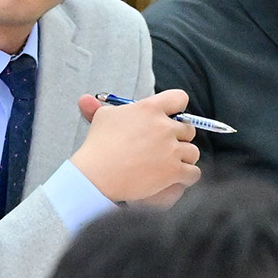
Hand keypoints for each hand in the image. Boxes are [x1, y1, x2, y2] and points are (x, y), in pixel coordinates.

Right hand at [69, 90, 201, 203]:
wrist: (97, 176)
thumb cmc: (98, 146)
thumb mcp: (102, 119)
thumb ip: (102, 107)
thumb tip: (85, 99)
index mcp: (150, 109)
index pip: (179, 98)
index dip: (178, 108)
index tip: (172, 117)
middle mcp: (164, 127)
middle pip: (189, 128)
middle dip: (180, 137)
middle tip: (167, 146)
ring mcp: (171, 150)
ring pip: (193, 152)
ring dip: (184, 158)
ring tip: (170, 164)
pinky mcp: (174, 171)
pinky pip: (193, 173)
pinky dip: (187, 176)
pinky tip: (177, 178)